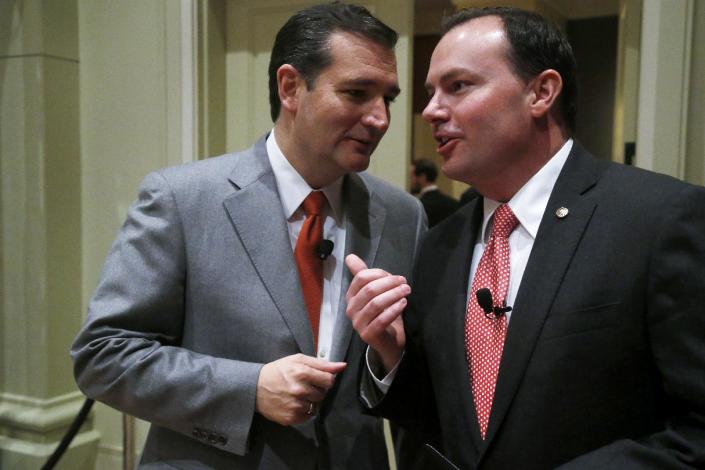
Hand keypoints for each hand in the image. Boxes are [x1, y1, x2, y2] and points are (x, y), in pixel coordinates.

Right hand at [256, 354, 345, 425]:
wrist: (254, 388)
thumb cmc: (278, 371)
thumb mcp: (298, 360)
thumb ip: (322, 363)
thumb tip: (342, 366)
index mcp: (302, 373)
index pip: (329, 380)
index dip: (326, 379)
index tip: (318, 378)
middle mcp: (299, 390)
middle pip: (323, 394)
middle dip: (317, 390)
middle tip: (304, 385)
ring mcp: (295, 406)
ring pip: (316, 406)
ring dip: (310, 401)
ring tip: (297, 394)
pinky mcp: (291, 418)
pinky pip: (307, 416)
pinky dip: (303, 411)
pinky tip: (293, 403)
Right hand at [345, 254, 408, 372]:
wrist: (387, 342)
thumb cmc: (382, 314)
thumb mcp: (374, 292)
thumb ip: (364, 275)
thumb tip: (350, 256)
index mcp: (351, 296)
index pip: (361, 278)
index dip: (379, 274)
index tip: (396, 277)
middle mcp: (351, 309)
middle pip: (369, 290)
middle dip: (389, 283)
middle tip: (405, 282)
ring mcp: (358, 323)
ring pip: (375, 304)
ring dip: (393, 294)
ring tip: (406, 291)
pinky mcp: (368, 335)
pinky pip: (381, 319)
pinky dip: (394, 309)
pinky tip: (403, 303)